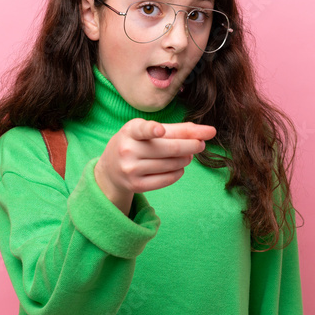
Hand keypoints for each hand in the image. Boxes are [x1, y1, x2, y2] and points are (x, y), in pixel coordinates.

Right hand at [95, 119, 215, 213]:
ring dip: (186, 159)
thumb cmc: (135, 143)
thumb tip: (203, 132)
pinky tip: (180, 167)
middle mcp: (128, 150)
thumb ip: (173, 129)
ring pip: (171, 164)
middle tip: (202, 144)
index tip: (160, 130)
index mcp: (130, 131)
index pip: (142, 129)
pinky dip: (179, 172)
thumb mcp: (146, 130)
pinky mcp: (137, 185)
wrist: (111, 168)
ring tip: (189, 155)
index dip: (152, 130)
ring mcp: (131, 169)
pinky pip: (167, 179)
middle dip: (191, 145)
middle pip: (169, 148)